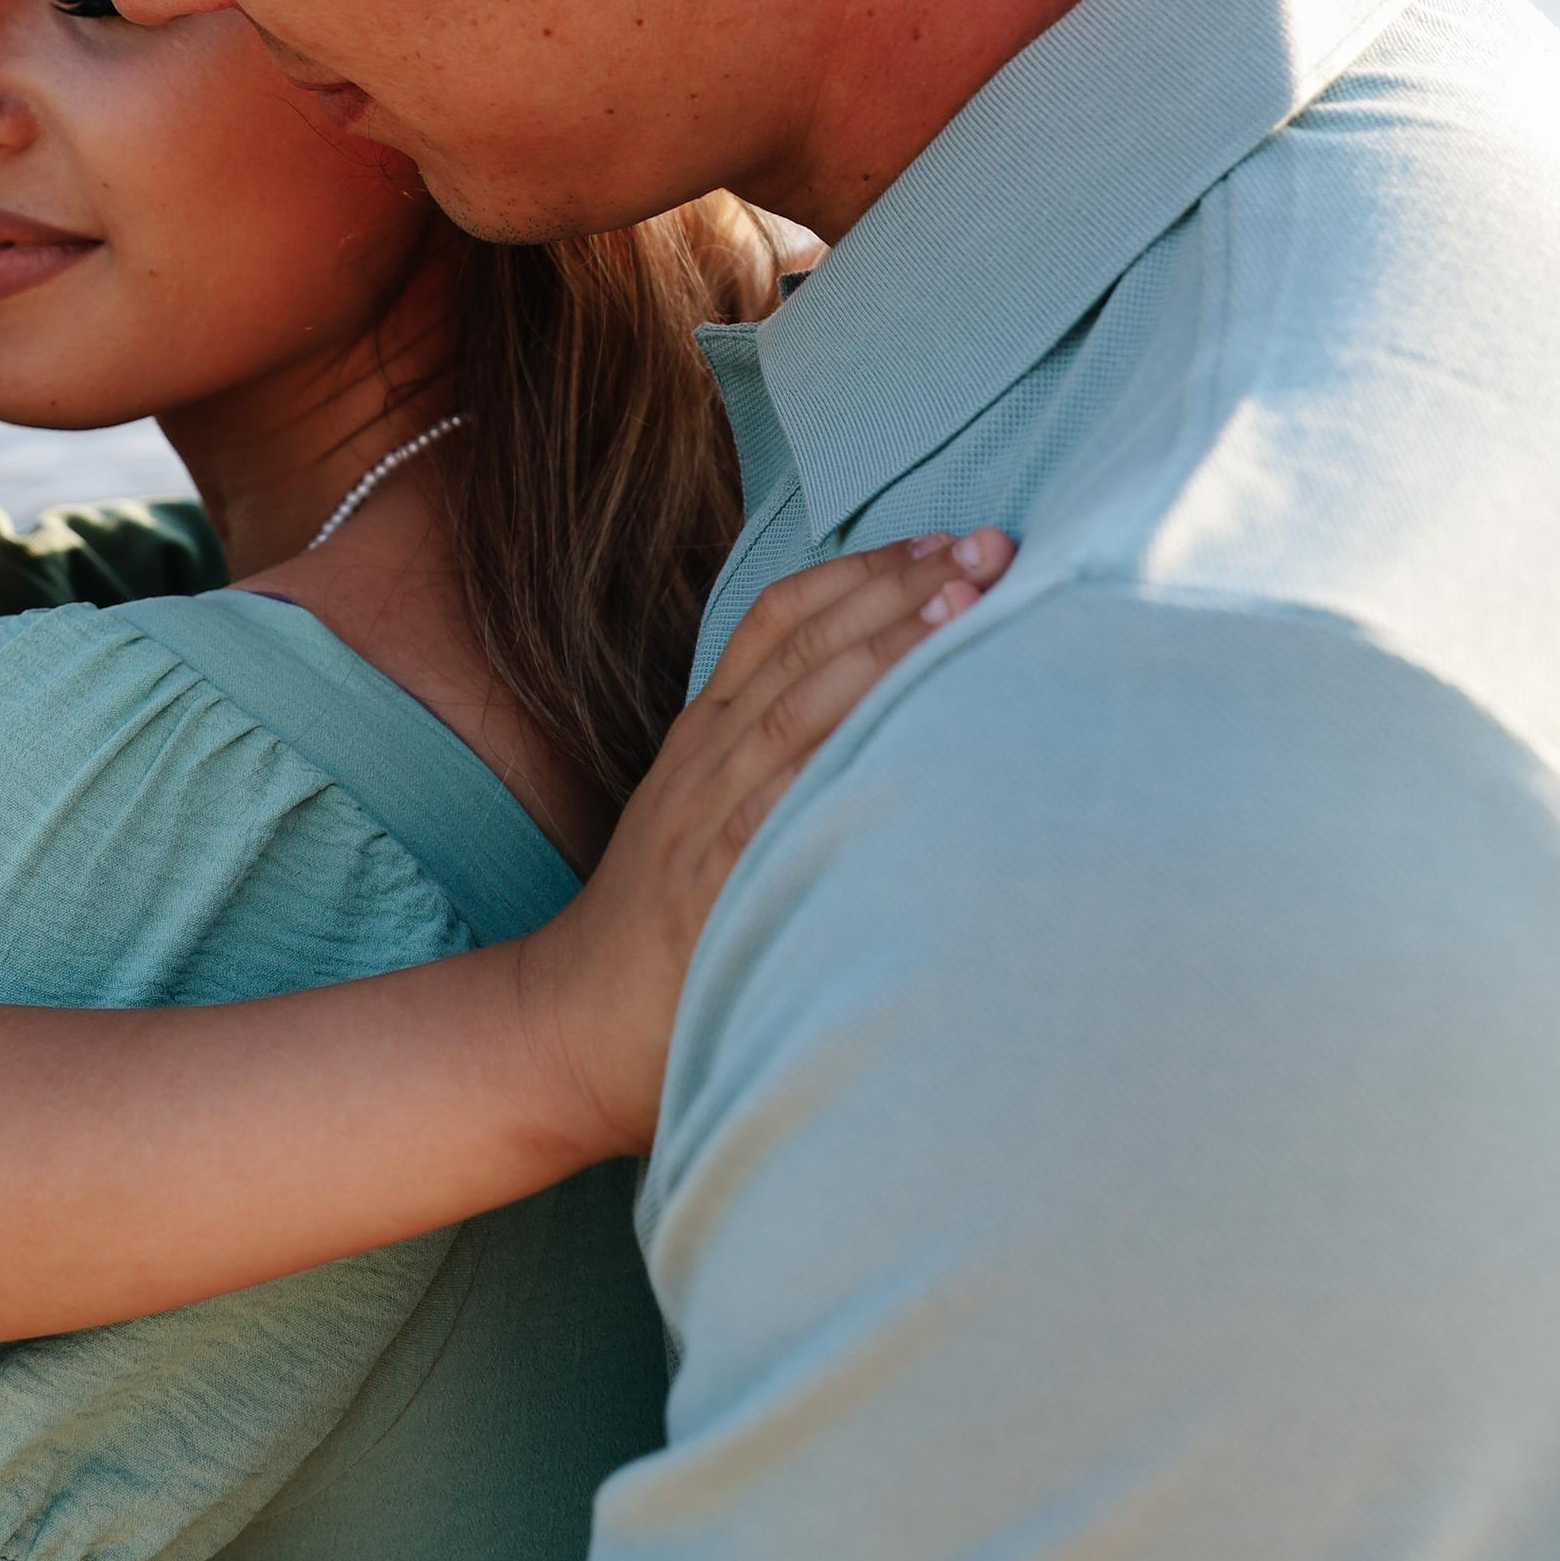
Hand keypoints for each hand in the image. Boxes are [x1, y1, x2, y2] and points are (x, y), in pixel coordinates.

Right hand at [516, 529, 1014, 1158]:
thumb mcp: (710, 818)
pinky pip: (776, 803)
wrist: (569, 1021)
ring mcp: (706, 813)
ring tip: (964, 603)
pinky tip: (902, 722)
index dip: (862, 569)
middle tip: (990, 546)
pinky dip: (837, 754)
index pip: (781, 617)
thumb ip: (776, 765)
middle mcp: (707, 755)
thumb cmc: (662, 928)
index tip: (944, 540)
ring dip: (884, 646)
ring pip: (800, 704)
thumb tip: (882, 723)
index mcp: (706, 732)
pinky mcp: (712, 882)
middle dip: (900, 586)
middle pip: (807, 642)